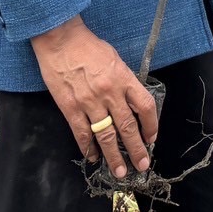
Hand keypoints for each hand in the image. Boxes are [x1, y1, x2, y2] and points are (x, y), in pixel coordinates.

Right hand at [32, 17, 158, 179]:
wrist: (60, 40)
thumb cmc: (89, 46)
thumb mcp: (114, 59)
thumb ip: (124, 81)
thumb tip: (131, 103)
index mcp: (123, 77)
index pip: (145, 105)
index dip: (151, 124)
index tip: (151, 137)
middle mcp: (109, 92)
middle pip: (127, 126)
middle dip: (137, 149)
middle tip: (142, 165)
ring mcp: (89, 102)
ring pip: (106, 136)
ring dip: (114, 156)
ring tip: (120, 172)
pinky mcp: (70, 108)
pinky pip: (82, 133)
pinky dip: (89, 148)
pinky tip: (94, 158)